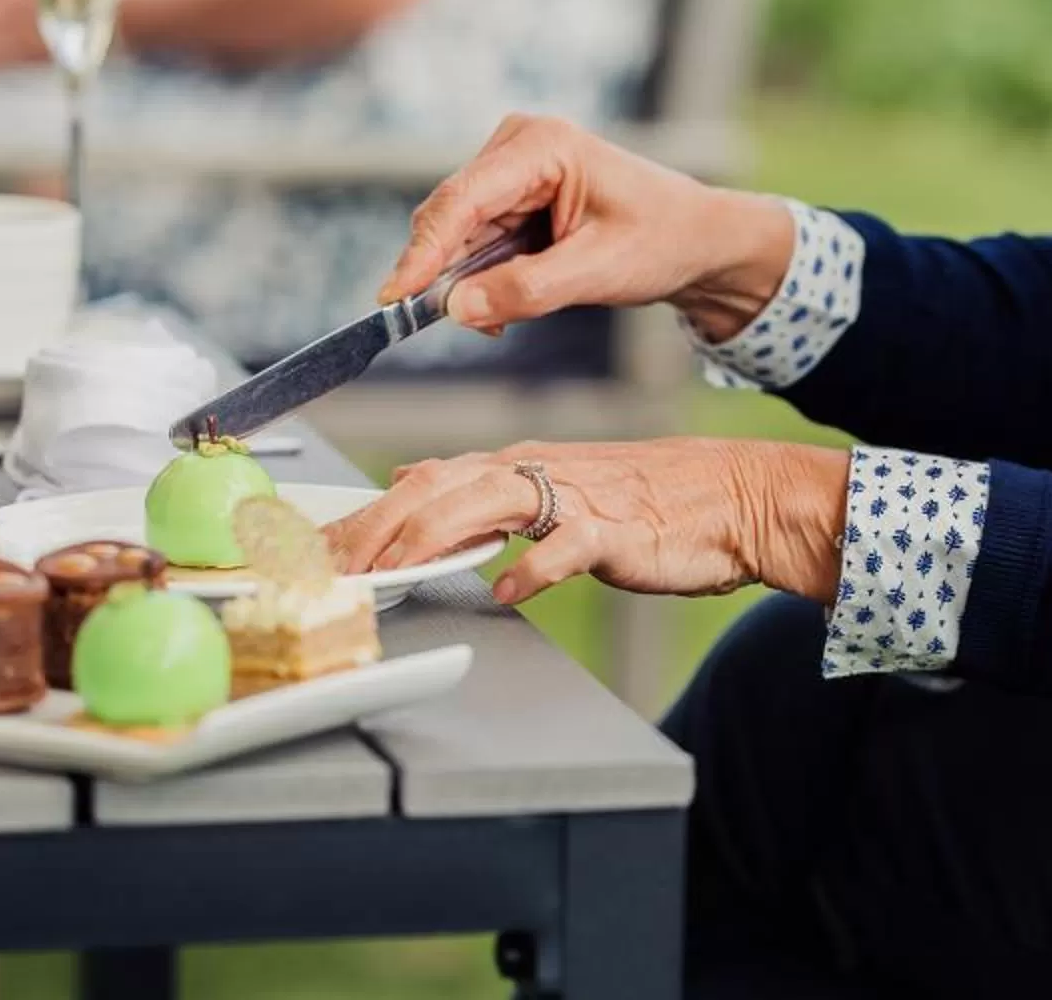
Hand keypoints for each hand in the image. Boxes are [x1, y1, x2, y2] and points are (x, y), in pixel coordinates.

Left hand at [326, 437, 850, 606]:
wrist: (733, 498)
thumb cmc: (649, 501)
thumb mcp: (553, 486)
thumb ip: (484, 487)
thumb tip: (411, 479)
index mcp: (516, 464)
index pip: (422, 481)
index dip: (365, 516)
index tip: (318, 551)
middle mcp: (535, 470)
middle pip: (436, 488)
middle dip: (376, 526)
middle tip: (331, 565)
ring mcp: (575, 498)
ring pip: (486, 503)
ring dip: (430, 537)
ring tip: (391, 570)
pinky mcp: (613, 530)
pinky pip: (565, 547)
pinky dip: (532, 566)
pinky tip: (507, 588)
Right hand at [380, 115, 800, 337]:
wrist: (698, 240)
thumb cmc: (661, 241)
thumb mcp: (597, 272)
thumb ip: (526, 290)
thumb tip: (457, 308)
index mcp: (542, 145)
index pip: (461, 200)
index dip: (423, 251)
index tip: (392, 298)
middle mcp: (517, 146)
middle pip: (450, 217)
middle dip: (448, 275)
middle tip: (475, 324)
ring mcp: (511, 169)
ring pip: (457, 235)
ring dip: (468, 282)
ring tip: (508, 317)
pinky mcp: (511, 196)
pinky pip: (473, 243)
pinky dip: (481, 278)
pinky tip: (508, 304)